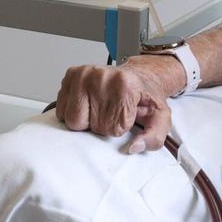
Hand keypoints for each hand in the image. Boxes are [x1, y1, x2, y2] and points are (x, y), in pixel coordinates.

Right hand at [54, 55, 186, 153]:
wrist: (137, 76)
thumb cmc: (144, 97)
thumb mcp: (159, 117)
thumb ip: (154, 137)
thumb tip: (134, 147)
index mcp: (124, 84)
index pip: (110, 128)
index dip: (118, 128)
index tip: (125, 116)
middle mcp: (101, 75)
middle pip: (87, 125)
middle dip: (98, 125)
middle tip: (110, 113)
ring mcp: (83, 73)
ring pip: (71, 119)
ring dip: (85, 119)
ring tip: (98, 108)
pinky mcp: (71, 74)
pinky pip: (62, 109)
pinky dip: (73, 111)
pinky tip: (87, 103)